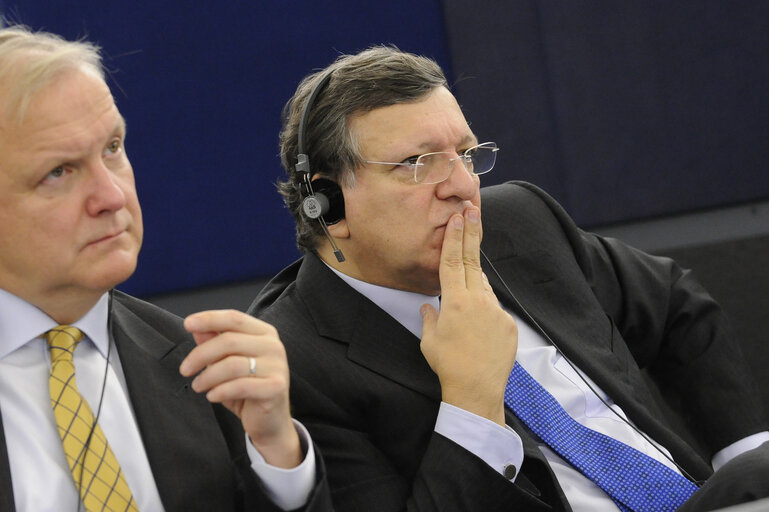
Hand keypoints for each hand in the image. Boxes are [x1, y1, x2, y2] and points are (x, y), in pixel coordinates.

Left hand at [179, 310, 301, 467]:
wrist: (269, 422)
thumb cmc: (247, 390)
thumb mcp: (227, 363)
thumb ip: (215, 343)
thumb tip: (197, 328)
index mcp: (264, 333)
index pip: (234, 318)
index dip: (210, 319)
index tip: (188, 324)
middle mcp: (273, 346)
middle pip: (229, 341)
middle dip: (201, 355)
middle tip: (185, 369)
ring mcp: (277, 366)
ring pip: (232, 364)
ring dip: (208, 376)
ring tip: (198, 386)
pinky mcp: (275, 387)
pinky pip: (240, 386)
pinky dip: (220, 391)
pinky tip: (212, 396)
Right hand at [419, 207, 517, 425]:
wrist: (477, 390)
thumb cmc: (448, 365)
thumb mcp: (429, 340)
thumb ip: (429, 317)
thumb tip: (428, 306)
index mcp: (454, 301)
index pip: (453, 261)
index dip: (455, 237)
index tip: (458, 217)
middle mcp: (478, 301)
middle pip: (472, 261)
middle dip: (471, 234)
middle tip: (472, 210)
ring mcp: (496, 311)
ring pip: (483, 287)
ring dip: (474, 284)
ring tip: (465, 306)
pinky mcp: (508, 324)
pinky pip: (494, 309)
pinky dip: (485, 311)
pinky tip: (478, 329)